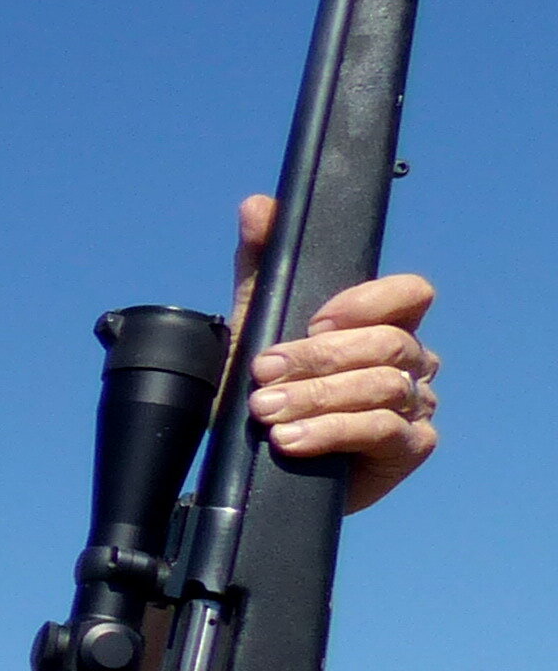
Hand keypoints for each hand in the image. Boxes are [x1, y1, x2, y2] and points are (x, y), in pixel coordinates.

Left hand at [227, 192, 439, 513]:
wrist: (258, 464)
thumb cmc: (270, 387)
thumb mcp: (254, 323)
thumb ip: (260, 264)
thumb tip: (257, 206)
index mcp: (384, 324)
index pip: (411, 294)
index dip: (371, 301)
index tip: (315, 320)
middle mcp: (411, 361)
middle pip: (386, 344)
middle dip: (317, 359)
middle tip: (262, 374)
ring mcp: (415, 406)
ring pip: (382, 387)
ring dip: (316, 398)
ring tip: (266, 411)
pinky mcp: (409, 449)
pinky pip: (380, 431)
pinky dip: (331, 432)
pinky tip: (292, 439)